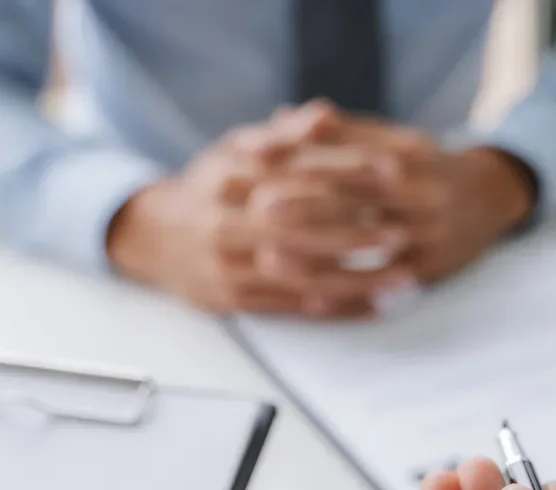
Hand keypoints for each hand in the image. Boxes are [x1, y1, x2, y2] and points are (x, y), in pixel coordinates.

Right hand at [107, 105, 413, 315]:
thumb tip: (326, 114)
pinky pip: (293, 307)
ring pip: (301, 275)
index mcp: (230, 174)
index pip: (298, 173)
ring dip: (356, 282)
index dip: (348, 173)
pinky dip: (336, 309)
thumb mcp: (237, 148)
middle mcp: (225, 220)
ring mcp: (228, 264)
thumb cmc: (209, 187)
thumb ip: (284, 135)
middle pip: (301, 228)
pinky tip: (372, 306)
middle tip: (401, 233)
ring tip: (402, 280)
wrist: (153, 237)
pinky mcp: (233, 299)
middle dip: (356, 234)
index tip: (392, 173)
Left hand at [252, 108, 537, 287]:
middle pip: (360, 199)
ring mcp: (432, 232)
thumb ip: (336, 132)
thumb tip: (279, 118)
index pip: (351, 153)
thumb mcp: (388, 140)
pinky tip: (311, 300)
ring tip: (269, 260)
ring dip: (318, 256)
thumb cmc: (421, 165)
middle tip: (257, 209)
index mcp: (411, 152)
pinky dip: (348, 295)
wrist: (489, 197)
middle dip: (306, 206)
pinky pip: (385, 285)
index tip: (260, 161)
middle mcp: (426, 190)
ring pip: (369, 247)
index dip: (306, 158)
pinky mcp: (433, 269)